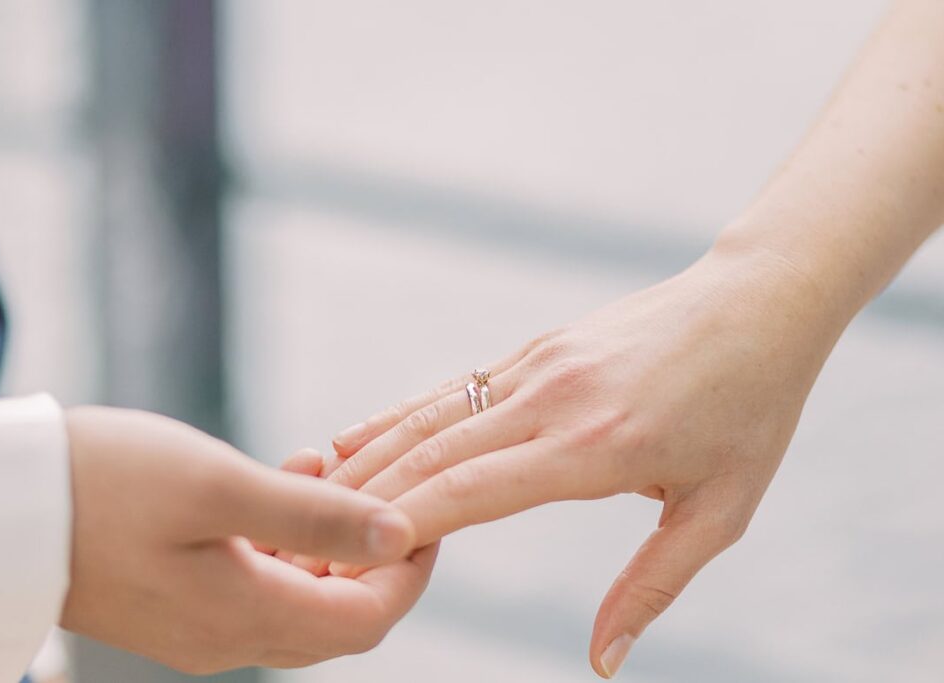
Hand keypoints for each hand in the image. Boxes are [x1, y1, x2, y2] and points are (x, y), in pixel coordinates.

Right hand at [60, 406, 433, 672]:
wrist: (2, 507)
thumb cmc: (105, 484)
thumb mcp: (218, 487)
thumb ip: (314, 517)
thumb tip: (396, 535)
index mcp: (246, 615)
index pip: (366, 619)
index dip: (410, 573)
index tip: (429, 517)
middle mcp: (229, 635)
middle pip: (339, 614)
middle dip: (375, 556)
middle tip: (387, 490)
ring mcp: (200, 623)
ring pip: (300, 594)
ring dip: (330, 540)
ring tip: (333, 468)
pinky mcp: (177, 600)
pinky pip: (258, 580)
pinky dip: (287, 537)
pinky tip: (287, 476)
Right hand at [325, 247, 842, 677]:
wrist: (754, 305)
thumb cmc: (748, 413)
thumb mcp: (719, 511)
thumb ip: (652, 586)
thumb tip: (604, 662)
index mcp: (593, 447)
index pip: (468, 492)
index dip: (399, 528)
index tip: (346, 562)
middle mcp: (549, 399)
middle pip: (431, 454)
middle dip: (362, 504)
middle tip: (308, 548)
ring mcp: (536, 366)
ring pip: (431, 416)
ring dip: (368, 458)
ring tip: (312, 496)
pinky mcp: (534, 349)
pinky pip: (452, 389)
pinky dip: (400, 417)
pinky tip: (361, 437)